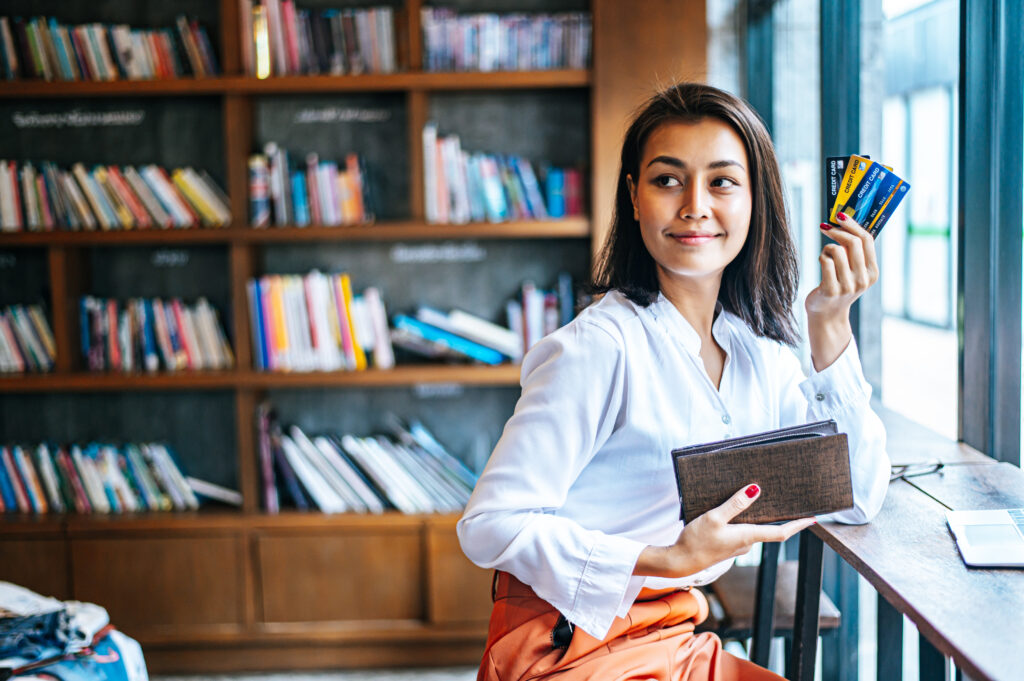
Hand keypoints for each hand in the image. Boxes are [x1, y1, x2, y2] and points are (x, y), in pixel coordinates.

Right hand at [633, 484, 815, 578]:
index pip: (780, 532)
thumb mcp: (714, 517)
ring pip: (755, 530)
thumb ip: (735, 504)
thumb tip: (756, 490)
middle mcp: (746, 543)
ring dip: (762, 519)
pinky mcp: (727, 546)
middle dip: (782, 519)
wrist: (680, 561)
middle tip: (792, 505)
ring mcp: (737, 546)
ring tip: (765, 503)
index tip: (813, 519)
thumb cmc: (696, 541)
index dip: (798, 525)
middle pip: (770, 530)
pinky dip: (747, 522)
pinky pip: (743, 532)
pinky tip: (740, 513)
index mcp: (747, 536)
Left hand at [804, 212, 878, 369]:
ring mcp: (848, 286)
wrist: (827, 315)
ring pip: (836, 250)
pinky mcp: (831, 290)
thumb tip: (846, 219)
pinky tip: (821, 262)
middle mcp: (863, 279)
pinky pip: (825, 261)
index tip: (839, 215)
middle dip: (837, 230)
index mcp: (872, 272)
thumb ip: (855, 251)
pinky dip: (821, 256)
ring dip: (827, 247)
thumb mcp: (853, 270)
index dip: (853, 224)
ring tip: (825, 255)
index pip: (867, 240)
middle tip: (825, 227)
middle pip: (853, 242)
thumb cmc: (839, 286)